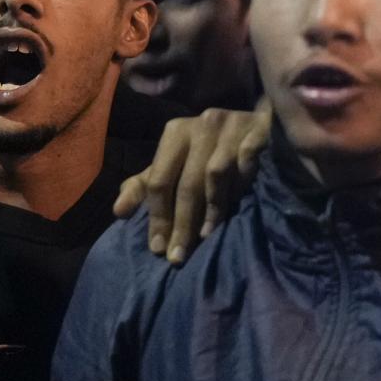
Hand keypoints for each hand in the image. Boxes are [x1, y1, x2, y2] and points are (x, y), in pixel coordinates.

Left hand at [113, 100, 271, 262]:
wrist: (257, 125)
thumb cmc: (209, 150)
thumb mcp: (173, 164)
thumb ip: (145, 186)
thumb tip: (118, 212)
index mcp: (175, 132)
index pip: (159, 181)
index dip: (157, 217)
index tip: (158, 249)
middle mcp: (202, 124)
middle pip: (186, 183)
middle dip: (181, 224)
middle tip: (178, 256)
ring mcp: (233, 124)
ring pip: (216, 175)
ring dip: (211, 210)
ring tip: (206, 237)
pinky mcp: (261, 130)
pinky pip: (247, 165)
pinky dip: (241, 187)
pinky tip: (238, 208)